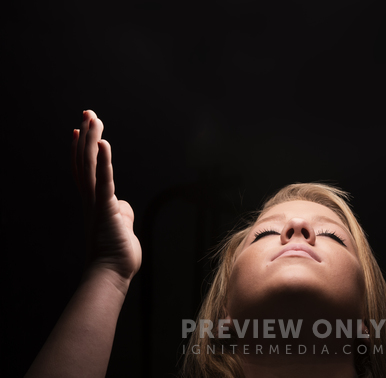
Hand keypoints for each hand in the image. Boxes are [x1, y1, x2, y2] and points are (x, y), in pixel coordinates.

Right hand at [72, 110, 141, 282]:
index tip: (81, 130)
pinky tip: (103, 142)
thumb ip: (120, 212)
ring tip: (91, 118)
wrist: (111, 274)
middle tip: (87, 113)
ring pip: (91, 166)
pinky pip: (104, 180)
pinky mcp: (106, 208)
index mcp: (96, 202)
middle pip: (85, 161)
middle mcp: (91, 199)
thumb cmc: (117, 254)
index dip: (83, 149)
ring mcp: (97, 203)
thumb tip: (122, 206)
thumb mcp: (120, 227)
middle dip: (87, 135)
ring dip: (92, 140)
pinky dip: (104, 160)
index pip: (86, 170)